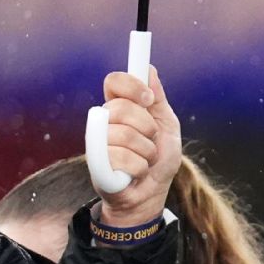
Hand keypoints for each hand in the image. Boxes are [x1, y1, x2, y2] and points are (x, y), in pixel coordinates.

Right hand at [95, 66, 181, 226]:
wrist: (152, 194)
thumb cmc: (159, 160)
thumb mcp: (167, 125)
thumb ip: (158, 98)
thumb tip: (148, 69)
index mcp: (121, 107)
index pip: (114, 82)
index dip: (132, 86)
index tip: (149, 98)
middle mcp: (105, 122)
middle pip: (121, 107)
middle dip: (146, 127)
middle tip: (151, 140)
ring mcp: (98, 143)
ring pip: (125, 135)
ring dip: (146, 152)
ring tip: (145, 161)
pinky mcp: (96, 165)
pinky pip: (122, 158)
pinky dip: (139, 168)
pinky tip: (135, 173)